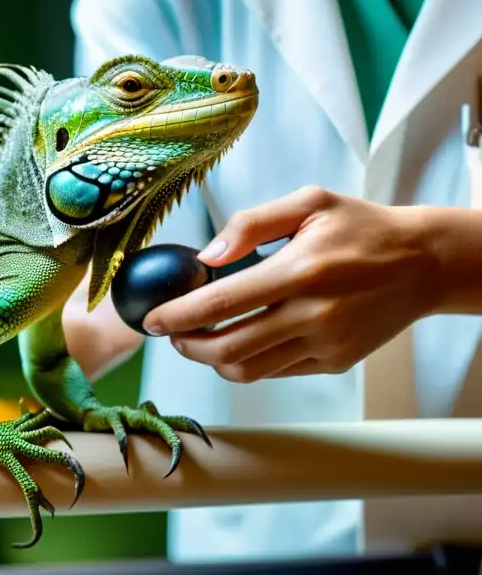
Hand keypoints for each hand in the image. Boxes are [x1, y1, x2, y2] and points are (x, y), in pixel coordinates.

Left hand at [141, 186, 440, 381]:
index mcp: (301, 271)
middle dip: (186, 345)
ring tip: (198, 339)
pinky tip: (240, 340)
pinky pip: (276, 371)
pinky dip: (248, 361)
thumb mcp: (308, 203)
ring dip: (212, 359)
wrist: (423, 263)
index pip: (221, 303)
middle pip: (227, 348)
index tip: (150, 319)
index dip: (178, 315)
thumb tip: (206, 256)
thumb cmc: (361, 227)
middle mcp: (314, 314)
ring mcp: (326, 344)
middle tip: (170, 333)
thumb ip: (251, 224)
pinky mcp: (335, 362)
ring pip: (249, 370)